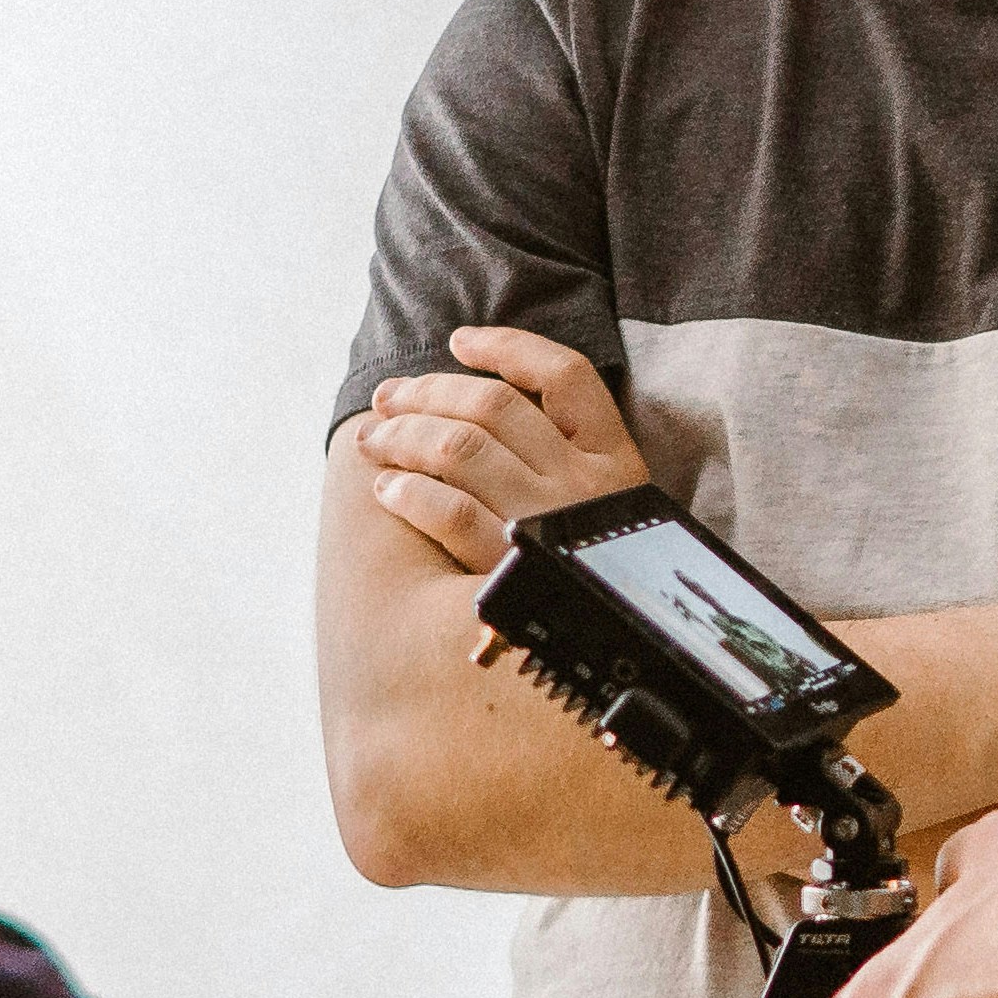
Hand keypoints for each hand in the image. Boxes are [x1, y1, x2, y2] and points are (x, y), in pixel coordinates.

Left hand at [352, 325, 648, 574]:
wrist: (623, 657)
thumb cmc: (594, 571)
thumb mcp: (604, 508)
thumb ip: (565, 457)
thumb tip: (479, 397)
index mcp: (617, 458)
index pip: (566, 375)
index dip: (507, 345)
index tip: (457, 340)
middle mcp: (586, 484)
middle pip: (494, 405)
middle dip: (427, 392)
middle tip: (387, 398)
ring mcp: (549, 523)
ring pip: (463, 448)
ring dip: (404, 436)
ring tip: (373, 440)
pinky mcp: (512, 568)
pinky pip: (451, 513)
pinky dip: (411, 493)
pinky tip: (387, 490)